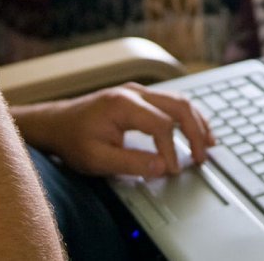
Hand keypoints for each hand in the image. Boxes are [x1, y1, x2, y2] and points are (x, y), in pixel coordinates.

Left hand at [14, 83, 215, 177]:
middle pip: (178, 107)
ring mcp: (137, 92)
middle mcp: (134, 92)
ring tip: (209, 144)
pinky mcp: (138, 97)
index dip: (171, 151)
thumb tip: (161, 168)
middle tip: (201, 158)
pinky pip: (171, 102)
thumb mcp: (97, 159)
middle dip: (195, 133)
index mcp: (123, 105)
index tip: (172, 171)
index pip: (161, 126)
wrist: (55, 124)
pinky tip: (196, 130)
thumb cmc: (72, 140)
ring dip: (197, 122)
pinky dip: (187, 116)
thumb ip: (131, 163)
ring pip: (179, 101)